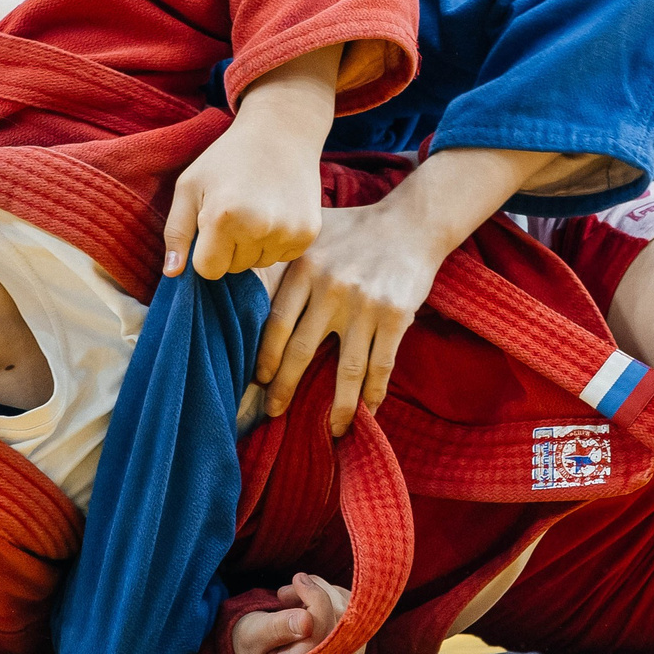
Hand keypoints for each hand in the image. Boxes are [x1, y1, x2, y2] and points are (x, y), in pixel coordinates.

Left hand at [161, 47, 339, 279]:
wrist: (281, 132)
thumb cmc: (227, 158)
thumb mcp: (190, 187)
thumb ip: (176, 232)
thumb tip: (171, 274)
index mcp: (224, 217)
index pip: (208, 270)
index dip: (205, 251)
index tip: (211, 225)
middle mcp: (260, 228)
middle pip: (234, 268)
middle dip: (229, 248)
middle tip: (236, 210)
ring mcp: (288, 232)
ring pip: (259, 264)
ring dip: (253, 245)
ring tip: (256, 209)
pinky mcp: (309, 233)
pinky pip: (282, 257)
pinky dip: (275, 242)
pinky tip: (275, 212)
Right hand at [230, 573, 363, 653]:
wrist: (257, 653)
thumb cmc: (251, 643)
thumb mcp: (252, 634)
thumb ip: (277, 628)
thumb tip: (307, 621)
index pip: (322, 629)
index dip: (315, 596)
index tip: (297, 579)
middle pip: (342, 619)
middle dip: (318, 592)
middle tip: (286, 592)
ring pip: (354, 613)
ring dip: (327, 594)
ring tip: (294, 598)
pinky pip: (359, 616)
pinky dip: (336, 601)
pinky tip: (312, 605)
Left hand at [255, 198, 450, 433]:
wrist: (412, 223)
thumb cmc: (355, 228)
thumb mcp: (312, 232)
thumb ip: (283, 256)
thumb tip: (240, 277)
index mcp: (305, 267)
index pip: (275, 323)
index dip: (265, 358)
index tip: (259, 381)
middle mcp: (331, 287)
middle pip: (301, 351)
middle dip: (285, 389)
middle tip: (275, 412)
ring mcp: (364, 304)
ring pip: (346, 370)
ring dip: (339, 407)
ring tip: (332, 429)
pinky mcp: (395, 316)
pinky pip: (380, 366)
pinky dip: (373, 393)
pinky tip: (368, 411)